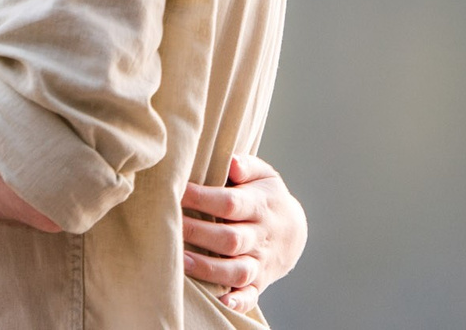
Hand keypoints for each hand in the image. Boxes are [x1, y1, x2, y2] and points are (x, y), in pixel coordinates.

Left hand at [182, 153, 307, 315]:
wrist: (293, 231)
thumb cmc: (266, 196)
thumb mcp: (264, 175)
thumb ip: (247, 166)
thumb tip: (232, 162)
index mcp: (260, 206)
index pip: (231, 203)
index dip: (203, 198)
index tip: (177, 192)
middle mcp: (261, 237)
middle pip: (231, 239)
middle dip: (200, 233)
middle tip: (171, 226)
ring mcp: (260, 263)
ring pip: (238, 271)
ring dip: (210, 269)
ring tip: (182, 262)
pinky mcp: (259, 284)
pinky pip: (250, 297)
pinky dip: (238, 302)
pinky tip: (220, 301)